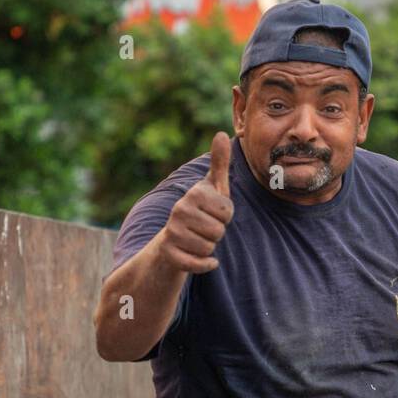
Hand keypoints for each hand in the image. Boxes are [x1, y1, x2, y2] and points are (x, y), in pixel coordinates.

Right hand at [159, 132, 233, 274]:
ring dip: (209, 247)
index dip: (225, 216)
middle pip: (219, 231)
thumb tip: (220, 134)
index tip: (213, 213)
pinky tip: (203, 258)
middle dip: (216, 233)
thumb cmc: (199, 211)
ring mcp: (172, 232)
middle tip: (203, 228)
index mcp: (193, 193)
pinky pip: (199, 263)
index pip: (228, 212)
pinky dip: (206, 264)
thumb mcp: (211, 188)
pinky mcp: (169, 253)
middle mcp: (179, 210)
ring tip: (197, 239)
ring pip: (210, 247)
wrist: (171, 240)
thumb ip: (219, 163)